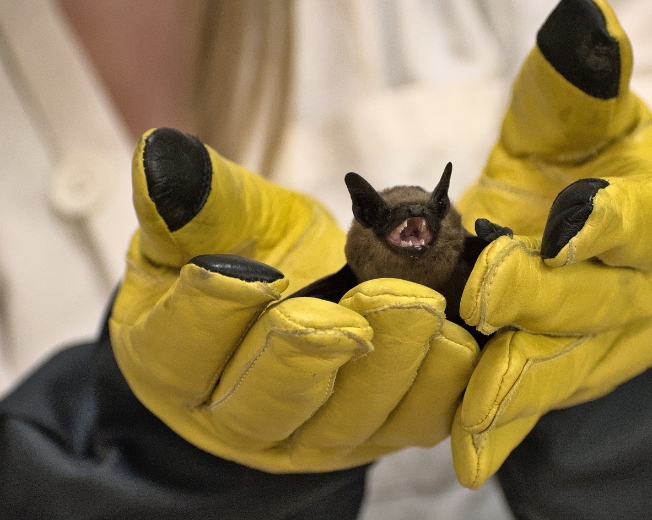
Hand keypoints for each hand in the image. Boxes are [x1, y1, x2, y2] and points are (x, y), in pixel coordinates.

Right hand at [109, 128, 479, 472]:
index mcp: (180, 359)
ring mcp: (325, 430)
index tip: (252, 274)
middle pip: (273, 403)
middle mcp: (248, 414)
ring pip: (360, 419)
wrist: (307, 297)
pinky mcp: (390, 426)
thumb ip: (201, 199)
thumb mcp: (219, 221)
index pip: (182, 349)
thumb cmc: (249, 256)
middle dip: (319, 352)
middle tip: (370, 296)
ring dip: (404, 367)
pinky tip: (478, 337)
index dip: (212, 313)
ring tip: (434, 309)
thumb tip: (166, 157)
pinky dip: (461, 384)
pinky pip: (429, 418)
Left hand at [451, 0, 651, 487]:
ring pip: (562, 366)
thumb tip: (583, 24)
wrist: (608, 247)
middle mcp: (637, 289)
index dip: (608, 221)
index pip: (640, 219)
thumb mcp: (586, 124)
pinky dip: (500, 429)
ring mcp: (602, 343)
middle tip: (489, 292)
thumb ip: (580, 89)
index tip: (569, 221)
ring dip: (517, 386)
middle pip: (592, 301)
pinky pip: (532, 404)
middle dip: (542, 298)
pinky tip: (468, 457)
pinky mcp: (565, 375)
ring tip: (475, 413)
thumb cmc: (592, 171)